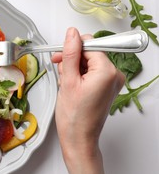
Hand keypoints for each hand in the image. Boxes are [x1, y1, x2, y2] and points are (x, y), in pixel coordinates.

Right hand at [51, 28, 124, 173]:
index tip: (59, 56)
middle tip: (61, 72)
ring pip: (89, 62)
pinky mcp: (107, 87)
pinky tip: (71, 86)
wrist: (79, 138)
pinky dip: (79, 75)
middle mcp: (114, 75)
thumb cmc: (74, 116)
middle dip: (72, 59)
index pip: (90, 45)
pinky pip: (92, 72)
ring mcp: (112, 81)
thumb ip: (70, 54)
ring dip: (74, 69)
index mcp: (107, 71)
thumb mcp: (68, 81)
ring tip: (66, 84)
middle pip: (90, 52)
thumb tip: (72, 34)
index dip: (72, 49)